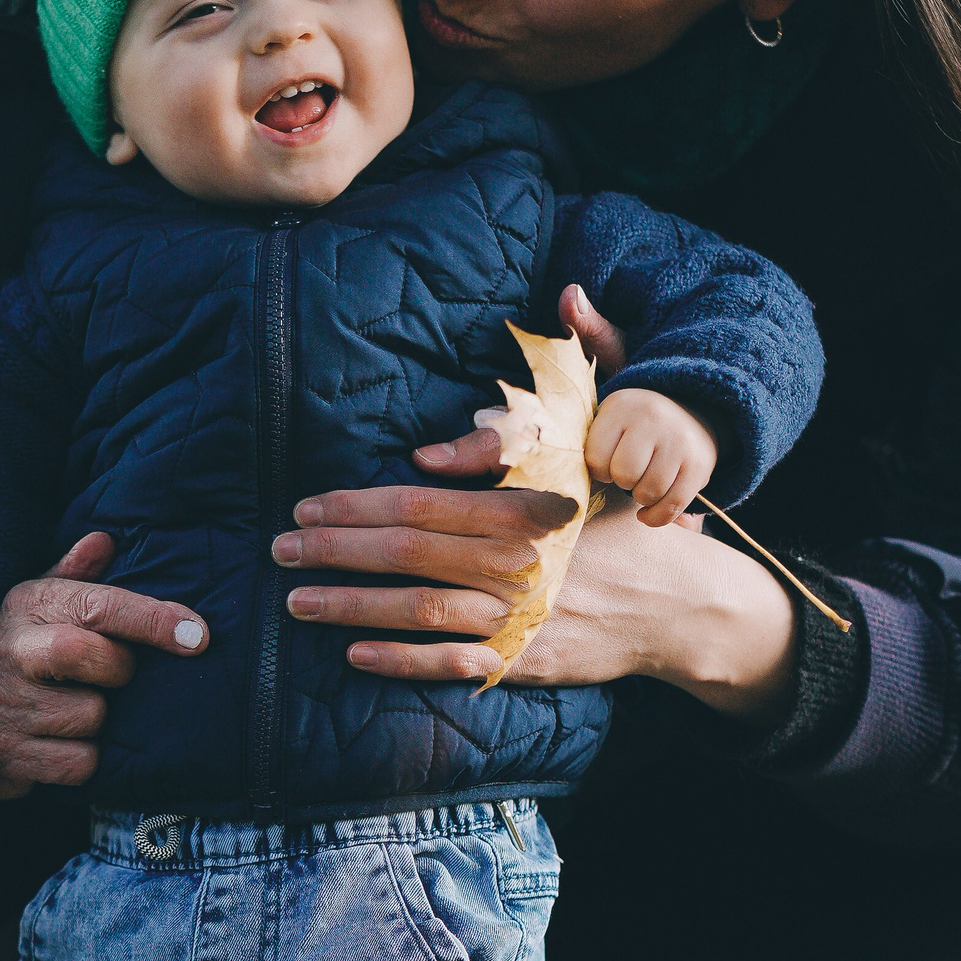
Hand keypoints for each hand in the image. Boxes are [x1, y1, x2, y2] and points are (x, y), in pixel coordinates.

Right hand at [0, 532, 208, 797]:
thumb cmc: (17, 654)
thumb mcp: (37, 605)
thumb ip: (74, 575)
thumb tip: (104, 539)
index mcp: (26, 604)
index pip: (100, 605)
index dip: (154, 619)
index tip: (198, 635)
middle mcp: (10, 650)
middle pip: (95, 658)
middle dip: (118, 670)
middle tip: (110, 675)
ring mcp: (4, 706)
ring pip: (91, 717)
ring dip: (97, 720)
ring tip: (72, 709)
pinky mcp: (8, 758)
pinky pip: (79, 764)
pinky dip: (83, 758)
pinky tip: (62, 743)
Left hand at [278, 282, 798, 718]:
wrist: (680, 604)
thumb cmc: (626, 517)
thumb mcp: (610, 437)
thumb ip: (581, 364)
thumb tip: (567, 295)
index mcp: (524, 505)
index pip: (426, 502)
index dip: (361, 502)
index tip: (311, 501)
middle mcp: (516, 561)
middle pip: (408, 553)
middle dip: (335, 549)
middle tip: (280, 546)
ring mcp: (520, 616)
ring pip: (419, 610)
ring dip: (350, 606)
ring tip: (294, 600)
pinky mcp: (525, 662)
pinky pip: (451, 665)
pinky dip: (400, 661)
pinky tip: (353, 654)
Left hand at [587, 388, 717, 525]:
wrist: (689, 411)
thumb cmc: (634, 426)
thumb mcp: (610, 420)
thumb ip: (590, 445)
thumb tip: (570, 484)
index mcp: (621, 406)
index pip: (595, 457)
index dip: (598, 470)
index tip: (607, 464)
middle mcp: (653, 418)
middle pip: (624, 474)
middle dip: (621, 482)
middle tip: (627, 474)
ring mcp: (679, 441)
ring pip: (649, 492)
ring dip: (640, 497)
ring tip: (641, 483)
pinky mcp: (699, 465)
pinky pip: (673, 505)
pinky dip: (656, 517)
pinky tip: (646, 512)